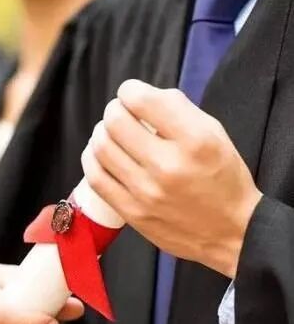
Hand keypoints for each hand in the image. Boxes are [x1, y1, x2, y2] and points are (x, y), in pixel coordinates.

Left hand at [83, 79, 262, 278]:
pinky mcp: (132, 213)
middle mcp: (168, 165)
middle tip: (119, 114)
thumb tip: (141, 97)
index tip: (131, 94)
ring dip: (100, 133)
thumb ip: (178, 111)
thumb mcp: (215, 135)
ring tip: (108, 133)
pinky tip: (98, 155)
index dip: (130, 91)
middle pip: (116, 122)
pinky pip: (96, 179)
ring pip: (101, 149)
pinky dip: (92, 160)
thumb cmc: (223, 179)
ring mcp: (146, 192)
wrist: (230, 232)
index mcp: (195, 140)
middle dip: (113, 110)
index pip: (144, 101)